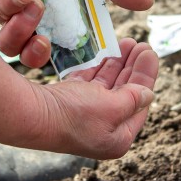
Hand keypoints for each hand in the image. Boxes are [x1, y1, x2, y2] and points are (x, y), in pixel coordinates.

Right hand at [24, 38, 158, 158]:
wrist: (31, 114)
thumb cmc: (73, 115)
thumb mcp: (112, 106)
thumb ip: (133, 98)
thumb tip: (148, 94)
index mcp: (117, 137)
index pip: (140, 104)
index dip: (146, 76)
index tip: (150, 53)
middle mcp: (102, 128)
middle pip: (125, 93)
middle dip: (133, 67)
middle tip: (141, 45)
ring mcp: (85, 114)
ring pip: (108, 85)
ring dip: (118, 64)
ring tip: (127, 43)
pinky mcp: (70, 101)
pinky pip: (90, 82)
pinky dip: (98, 67)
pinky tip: (106, 52)